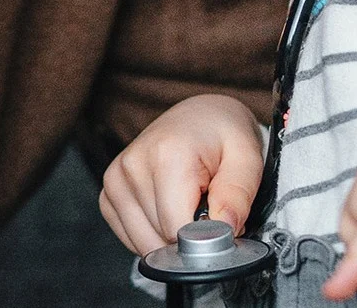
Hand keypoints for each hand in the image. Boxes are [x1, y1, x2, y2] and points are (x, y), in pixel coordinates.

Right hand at [100, 94, 262, 254]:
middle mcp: (133, 165)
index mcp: (166, 154)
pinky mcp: (109, 191)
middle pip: (160, 237)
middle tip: (207, 209)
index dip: (205, 240)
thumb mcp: (247, 158)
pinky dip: (152, 235)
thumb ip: (238, 195)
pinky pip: (129, 236)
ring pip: (143, 242)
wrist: (200, 115)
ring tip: (187, 206)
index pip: (176, 228)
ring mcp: (116, 179)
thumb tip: (224, 230)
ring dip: (170, 238)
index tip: (220, 224)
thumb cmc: (222, 133)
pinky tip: (168, 212)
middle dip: (189, 239)